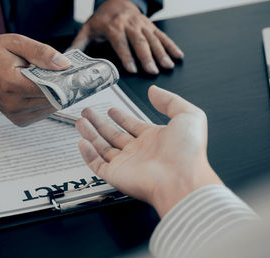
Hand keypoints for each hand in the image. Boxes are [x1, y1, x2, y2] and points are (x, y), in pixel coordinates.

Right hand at [0, 34, 69, 125]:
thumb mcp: (17, 42)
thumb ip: (41, 52)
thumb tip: (64, 64)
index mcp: (10, 83)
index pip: (47, 88)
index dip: (63, 80)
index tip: (74, 73)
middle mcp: (12, 103)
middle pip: (51, 99)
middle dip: (63, 87)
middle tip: (67, 74)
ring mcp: (15, 115)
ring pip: (50, 107)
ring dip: (56, 95)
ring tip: (53, 79)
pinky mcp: (19, 120)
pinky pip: (43, 112)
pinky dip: (48, 101)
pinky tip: (44, 89)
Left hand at [71, 0, 183, 73]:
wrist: (116, 1)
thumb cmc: (101, 19)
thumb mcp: (87, 29)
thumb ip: (78, 44)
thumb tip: (66, 58)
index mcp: (113, 27)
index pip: (120, 43)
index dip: (126, 56)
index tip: (132, 69)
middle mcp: (129, 24)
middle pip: (139, 42)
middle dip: (147, 57)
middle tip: (152, 71)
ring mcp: (142, 24)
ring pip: (153, 39)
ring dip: (161, 53)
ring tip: (167, 66)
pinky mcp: (150, 25)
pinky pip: (162, 35)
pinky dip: (171, 45)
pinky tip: (178, 56)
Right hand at [75, 85, 221, 216]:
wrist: (182, 180)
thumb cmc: (189, 152)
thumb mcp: (188, 115)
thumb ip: (170, 101)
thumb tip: (154, 91)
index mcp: (155, 139)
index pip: (133, 126)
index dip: (121, 117)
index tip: (111, 109)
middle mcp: (139, 152)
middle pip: (113, 135)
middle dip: (99, 122)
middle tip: (88, 112)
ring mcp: (127, 164)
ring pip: (102, 148)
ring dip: (90, 134)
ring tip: (80, 121)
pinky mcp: (116, 175)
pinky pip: (97, 165)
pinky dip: (87, 154)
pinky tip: (82, 142)